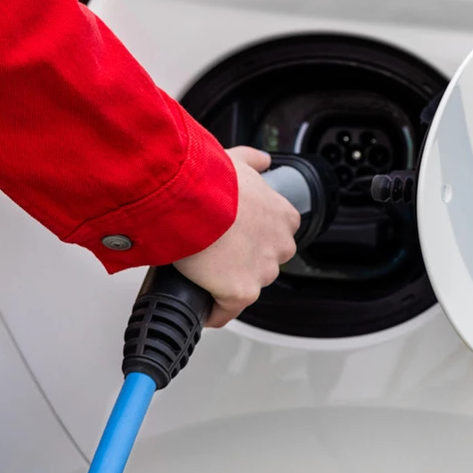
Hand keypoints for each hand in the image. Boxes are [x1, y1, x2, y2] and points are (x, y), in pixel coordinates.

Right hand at [174, 147, 300, 325]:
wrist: (189, 198)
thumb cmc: (209, 180)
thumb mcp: (236, 160)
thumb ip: (253, 161)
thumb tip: (262, 160)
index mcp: (283, 216)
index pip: (275, 236)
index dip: (251, 238)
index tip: (234, 238)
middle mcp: (280, 245)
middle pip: (263, 264)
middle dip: (241, 262)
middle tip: (213, 253)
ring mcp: (263, 271)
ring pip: (246, 287)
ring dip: (227, 284)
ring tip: (201, 273)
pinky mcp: (241, 292)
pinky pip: (226, 311)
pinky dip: (213, 312)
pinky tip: (200, 305)